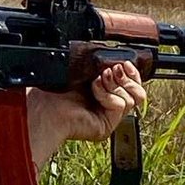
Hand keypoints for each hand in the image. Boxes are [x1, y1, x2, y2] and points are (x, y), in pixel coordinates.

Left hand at [25, 61, 146, 164]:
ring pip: (133, 99)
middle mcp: (107, 105)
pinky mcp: (106, 125)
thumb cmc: (55, 87)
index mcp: (104, 91)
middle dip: (127, 77)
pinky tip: (94, 90)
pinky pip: (121, 105)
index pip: (131, 84)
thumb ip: (102, 66)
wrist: (45, 103)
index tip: (125, 63)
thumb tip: (118, 59)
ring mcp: (108, 117)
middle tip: (111, 70)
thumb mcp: (84, 69)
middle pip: (138, 93)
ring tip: (99, 80)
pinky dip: (107, 94)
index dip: (132, 73)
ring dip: (115, 85)